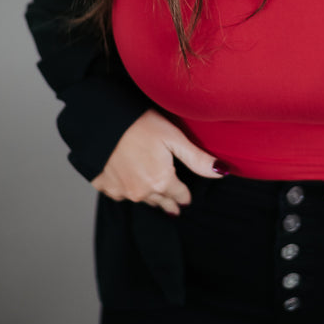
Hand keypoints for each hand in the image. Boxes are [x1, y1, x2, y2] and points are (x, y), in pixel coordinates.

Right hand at [91, 110, 226, 215]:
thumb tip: (222, 171)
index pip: (181, 196)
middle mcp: (141, 192)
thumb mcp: (174, 138)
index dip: (185, 194)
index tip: (186, 196)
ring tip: (154, 193)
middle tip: (174, 203)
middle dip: (169, 199)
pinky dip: (125, 187)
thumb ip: (198, 159)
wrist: (101, 121)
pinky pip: (119, 193)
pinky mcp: (103, 185)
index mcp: (161, 181)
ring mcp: (120, 191)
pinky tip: (128, 180)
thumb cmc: (140, 124)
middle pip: (161, 202)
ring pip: (141, 199)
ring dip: (148, 195)